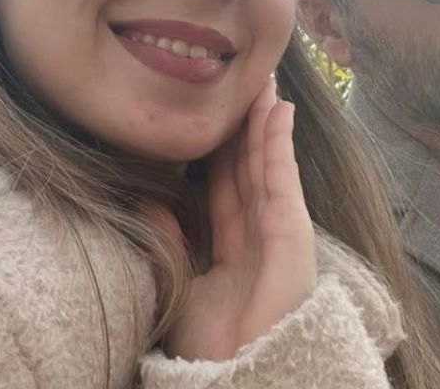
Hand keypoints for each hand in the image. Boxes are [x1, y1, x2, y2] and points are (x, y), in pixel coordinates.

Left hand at [164, 77, 316, 360]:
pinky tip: (278, 109)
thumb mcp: (180, 284)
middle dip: (246, 125)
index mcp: (234, 247)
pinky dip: (280, 141)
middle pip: (249, 166)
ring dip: (264, 120)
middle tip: (243, 82)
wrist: (239, 373)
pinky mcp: (292, 230)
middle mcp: (259, 233)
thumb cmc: (214, 347)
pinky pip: (282, 176)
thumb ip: (169, 238)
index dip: (220, 148)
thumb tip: (147, 199)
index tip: (213, 114)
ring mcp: (279, 230)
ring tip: (262, 81)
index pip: (224, 185)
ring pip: (267, 162)